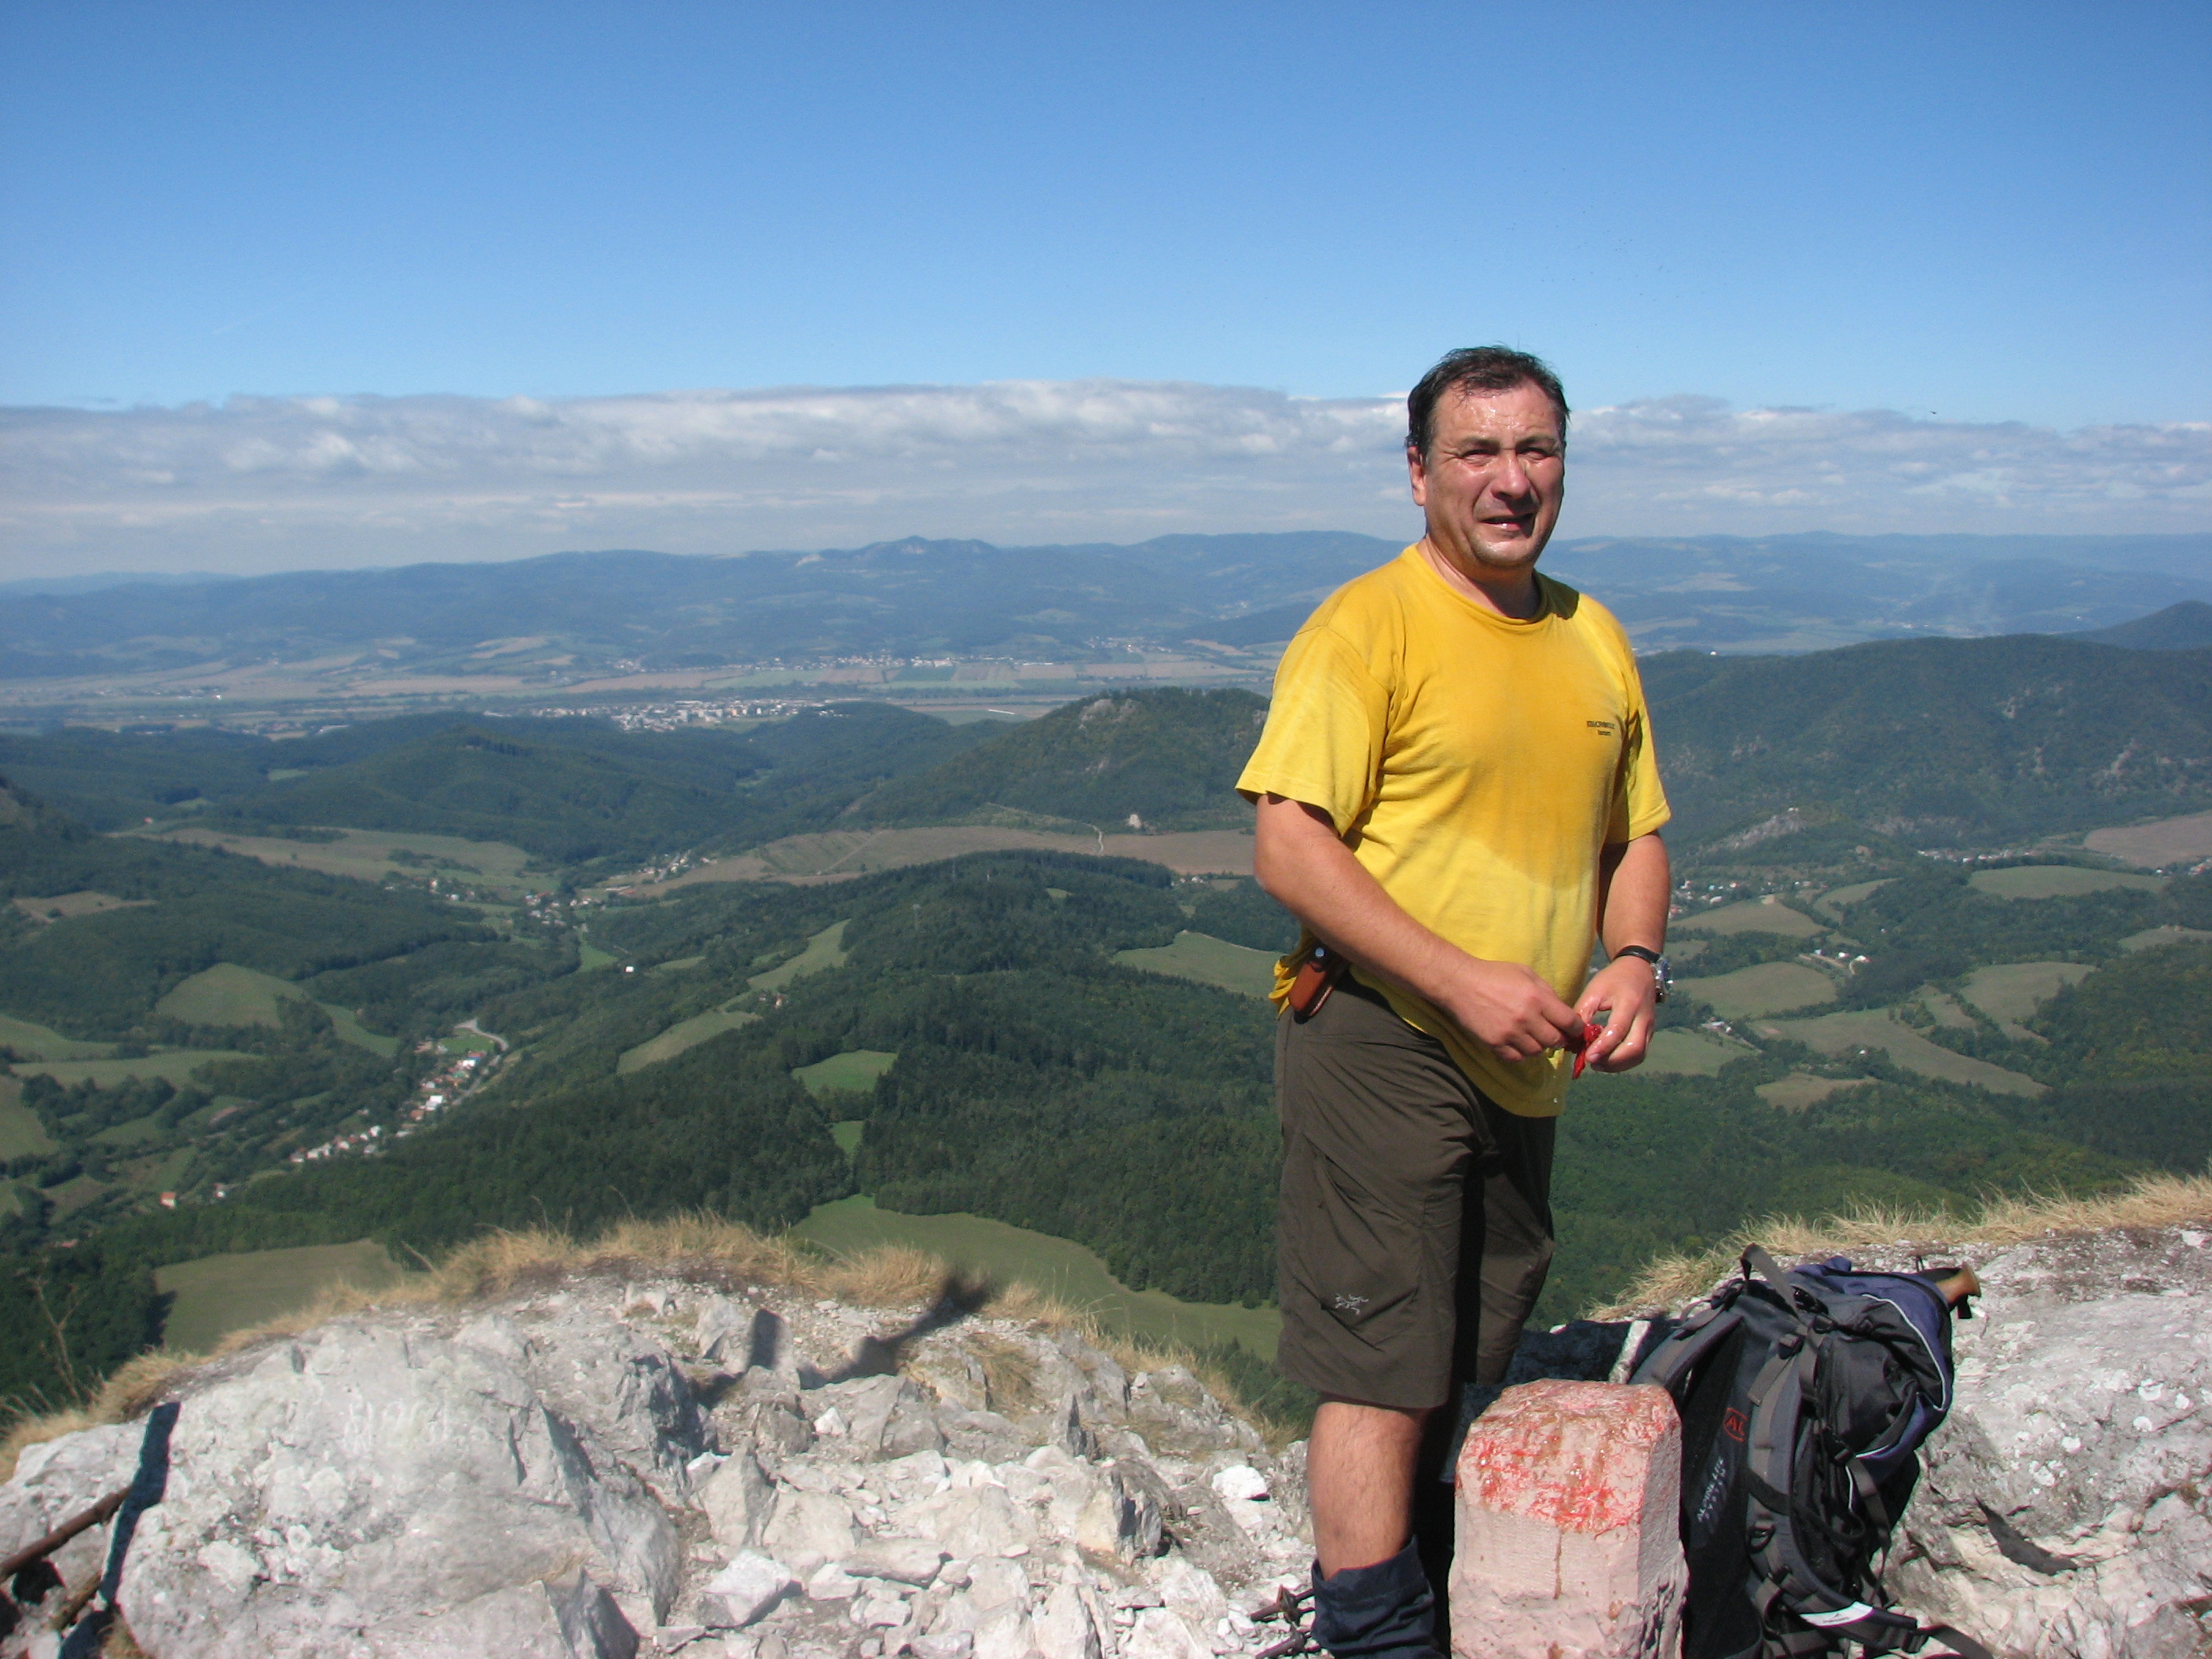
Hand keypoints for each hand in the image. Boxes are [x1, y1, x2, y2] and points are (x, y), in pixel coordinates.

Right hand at [1436, 957, 1584, 1063]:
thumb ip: (1546, 991)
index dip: (1577, 1027)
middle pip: (1556, 1040)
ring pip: (1537, 1051)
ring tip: (1533, 1036)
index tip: (1574, 1028)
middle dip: (1559, 1038)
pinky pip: (1517, 1057)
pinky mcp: (1495, 1043)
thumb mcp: (1526, 973)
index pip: (1570, 1021)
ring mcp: (1510, 1033)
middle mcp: (1527, 1018)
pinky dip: (1521, 1052)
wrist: (1460, 983)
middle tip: (1554, 1033)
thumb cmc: (1495, 974)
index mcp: (1538, 998)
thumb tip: (1561, 1010)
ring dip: (1539, 1045)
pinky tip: (1518, 1042)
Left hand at [1576, 957, 1659, 1072]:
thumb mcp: (1594, 991)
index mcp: (1629, 1003)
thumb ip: (1583, 1013)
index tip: (1587, 1057)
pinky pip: (1640, 1054)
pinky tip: (1608, 1060)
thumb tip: (1573, 1038)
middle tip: (1591, 1062)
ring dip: (1618, 1065)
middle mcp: (1644, 1018)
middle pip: (1634, 1049)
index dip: (1603, 1047)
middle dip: (1612, 1061)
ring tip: (1597, 1064)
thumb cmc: (1613, 979)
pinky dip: (1624, 1062)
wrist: (1638, 971)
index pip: (1618, 1030)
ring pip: (1639, 1055)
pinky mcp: (1650, 1034)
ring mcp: (1650, 1027)